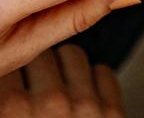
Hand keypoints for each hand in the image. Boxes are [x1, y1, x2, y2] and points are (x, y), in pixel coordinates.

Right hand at [0, 45, 123, 116]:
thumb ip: (4, 102)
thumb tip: (6, 69)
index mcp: (13, 110)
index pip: (14, 62)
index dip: (16, 69)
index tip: (18, 75)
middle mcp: (49, 105)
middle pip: (43, 54)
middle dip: (40, 65)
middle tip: (37, 83)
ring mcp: (83, 106)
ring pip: (74, 54)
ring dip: (67, 67)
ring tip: (60, 86)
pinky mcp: (111, 112)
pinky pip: (103, 72)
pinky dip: (94, 81)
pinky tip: (84, 95)